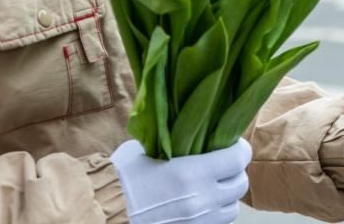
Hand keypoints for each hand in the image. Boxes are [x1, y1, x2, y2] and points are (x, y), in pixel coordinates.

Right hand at [110, 139, 250, 223]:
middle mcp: (201, 200)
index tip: (233, 144)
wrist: (102, 213)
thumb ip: (174, 141)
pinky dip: (214, 214)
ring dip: (226, 197)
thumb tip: (188, 129)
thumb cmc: (120, 178)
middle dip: (235, 173)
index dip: (239, 149)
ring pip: (232, 210)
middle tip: (223, 164)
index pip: (238, 158)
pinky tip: (200, 204)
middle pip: (240, 186)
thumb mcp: (147, 149)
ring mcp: (198, 222)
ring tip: (212, 187)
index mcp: (193, 173)